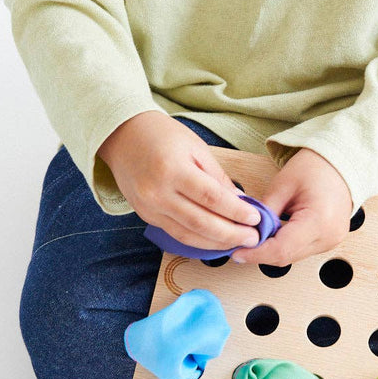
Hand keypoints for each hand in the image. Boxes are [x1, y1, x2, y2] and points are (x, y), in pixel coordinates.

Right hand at [97, 111, 261, 249]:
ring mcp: (149, 208)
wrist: (122, 135)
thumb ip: (218, 178)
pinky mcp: (146, 216)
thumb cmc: (162, 136)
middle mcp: (157, 192)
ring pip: (188, 235)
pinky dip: (199, 241)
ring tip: (239, 243)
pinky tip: (217, 241)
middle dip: (231, 234)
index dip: (236, 212)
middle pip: (201, 222)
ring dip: (217, 243)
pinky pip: (176, 234)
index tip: (256, 219)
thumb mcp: (196, 147)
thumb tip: (241, 203)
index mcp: (172, 169)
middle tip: (253, 238)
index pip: (212, 198)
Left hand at [232, 147, 352, 265]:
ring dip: (271, 251)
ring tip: (254, 239)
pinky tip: (271, 237)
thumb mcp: (282, 185)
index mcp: (319, 221)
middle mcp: (328, 237)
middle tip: (239, 246)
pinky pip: (300, 251)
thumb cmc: (314, 168)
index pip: (281, 249)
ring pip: (292, 257)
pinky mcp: (328, 243)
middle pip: (286, 257)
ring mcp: (331, 242)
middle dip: (260, 253)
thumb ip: (264, 212)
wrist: (340, 165)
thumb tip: (247, 232)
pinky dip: (283, 247)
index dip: (256, 253)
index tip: (237, 252)